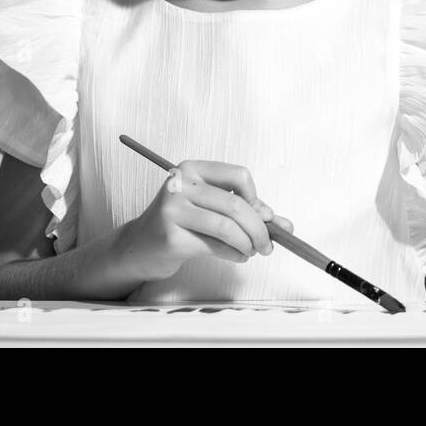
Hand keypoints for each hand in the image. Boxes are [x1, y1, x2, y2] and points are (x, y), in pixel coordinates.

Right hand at [116, 160, 294, 281]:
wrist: (142, 245)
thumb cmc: (182, 223)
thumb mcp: (211, 208)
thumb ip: (246, 210)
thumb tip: (283, 224)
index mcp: (193, 169)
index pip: (238, 176)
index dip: (256, 198)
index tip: (262, 215)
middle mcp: (181, 184)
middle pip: (235, 204)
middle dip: (259, 228)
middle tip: (267, 245)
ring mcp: (173, 209)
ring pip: (227, 227)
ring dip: (248, 244)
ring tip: (251, 251)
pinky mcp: (171, 236)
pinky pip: (215, 246)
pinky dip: (235, 254)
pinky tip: (237, 256)